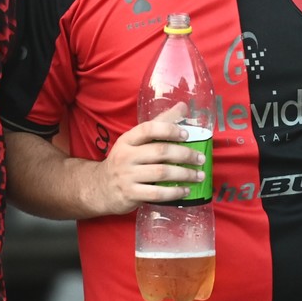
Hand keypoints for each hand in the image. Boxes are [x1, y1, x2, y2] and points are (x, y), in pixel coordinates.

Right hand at [89, 105, 207, 215]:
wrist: (100, 188)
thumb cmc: (125, 160)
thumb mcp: (135, 141)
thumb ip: (159, 124)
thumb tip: (183, 106)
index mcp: (128, 139)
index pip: (148, 128)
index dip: (169, 130)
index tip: (187, 135)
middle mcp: (126, 156)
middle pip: (160, 152)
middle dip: (185, 155)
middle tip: (201, 158)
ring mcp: (127, 176)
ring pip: (161, 173)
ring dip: (184, 174)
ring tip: (199, 175)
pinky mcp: (130, 194)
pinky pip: (157, 193)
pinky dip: (174, 192)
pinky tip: (186, 191)